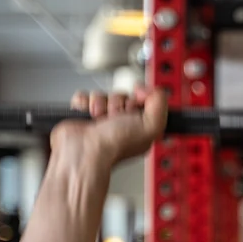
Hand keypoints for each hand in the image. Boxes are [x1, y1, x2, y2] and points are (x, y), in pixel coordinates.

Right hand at [53, 87, 168, 164]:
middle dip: (117, 104)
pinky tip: (89, 118)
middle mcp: (120, 122)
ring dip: (100, 105)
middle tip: (114, 119)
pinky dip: (85, 104)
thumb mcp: (151, 126)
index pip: (141, 99)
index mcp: (139, 126)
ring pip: (102, 94)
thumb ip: (160, 105)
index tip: (133, 109)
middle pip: (120, 95)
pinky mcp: (83, 114)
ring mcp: (101, 118)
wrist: (86, 151)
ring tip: (100, 121)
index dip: (136, 100)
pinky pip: (84, 96)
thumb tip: (148, 90)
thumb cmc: (116, 146)